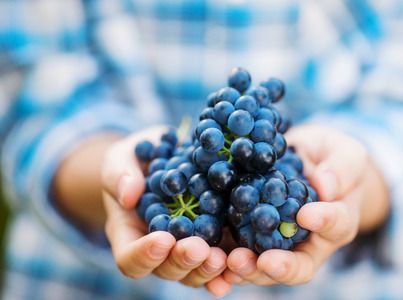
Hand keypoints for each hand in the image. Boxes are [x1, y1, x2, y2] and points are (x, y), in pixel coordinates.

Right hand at [101, 126, 231, 296]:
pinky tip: (244, 262)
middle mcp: (157, 249)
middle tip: (199, 249)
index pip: (129, 257)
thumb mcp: (122, 159)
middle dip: (183, 261)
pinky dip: (231, 267)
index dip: (144, 255)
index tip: (163, 239)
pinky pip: (220, 260)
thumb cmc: (137, 159)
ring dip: (208, 269)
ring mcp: (186, 247)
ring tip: (223, 258)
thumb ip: (120, 174)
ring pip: (194, 272)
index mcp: (129, 232)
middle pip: (166, 269)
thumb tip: (129, 194)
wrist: (167, 156)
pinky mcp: (212, 240)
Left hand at [224, 124, 389, 285]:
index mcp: (337, 220)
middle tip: (264, 262)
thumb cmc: (330, 157)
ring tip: (233, 261)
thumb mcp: (345, 154)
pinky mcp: (249, 233)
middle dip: (280, 266)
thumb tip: (325, 187)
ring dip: (249, 268)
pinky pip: (239, 251)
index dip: (324, 222)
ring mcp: (277, 241)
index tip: (306, 215)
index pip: (336, 225)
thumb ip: (342, 168)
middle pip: (298, 265)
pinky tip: (213, 255)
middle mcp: (308, 240)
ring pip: (265, 266)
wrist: (304, 160)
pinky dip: (226, 258)